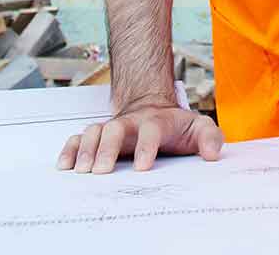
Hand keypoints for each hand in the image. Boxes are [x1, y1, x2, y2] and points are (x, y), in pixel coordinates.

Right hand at [55, 103, 223, 173]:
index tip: (142, 167)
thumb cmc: (176, 125)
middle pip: (115, 128)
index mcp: (156, 121)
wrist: (154, 107)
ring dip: (86, 150)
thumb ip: (210, 137)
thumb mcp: (199, 127)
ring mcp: (112, 126)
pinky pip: (81, 138)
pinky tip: (65, 165)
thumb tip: (213, 153)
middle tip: (101, 171)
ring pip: (95, 131)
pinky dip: (71, 149)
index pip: (150, 130)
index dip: (146, 147)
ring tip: (81, 171)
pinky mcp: (99, 134)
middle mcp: (130, 122)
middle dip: (107, 148)